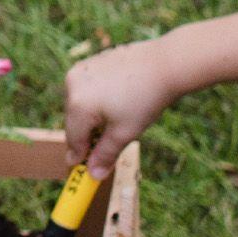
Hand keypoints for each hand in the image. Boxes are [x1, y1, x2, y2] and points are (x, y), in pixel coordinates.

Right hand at [65, 38, 179, 178]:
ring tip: (114, 123)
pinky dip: (96, 100)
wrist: (165, 64)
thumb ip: (105, 155)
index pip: (73, 138)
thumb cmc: (145, 100)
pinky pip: (87, 89)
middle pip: (74, 121)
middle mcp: (73, 85)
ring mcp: (82, 70)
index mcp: (78, 105)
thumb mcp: (124, 133)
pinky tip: (116, 102)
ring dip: (91, 117)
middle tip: (100, 150)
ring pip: (80, 104)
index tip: (81, 168)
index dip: (79, 156)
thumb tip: (93, 175)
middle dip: (86, 136)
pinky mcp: (92, 61)